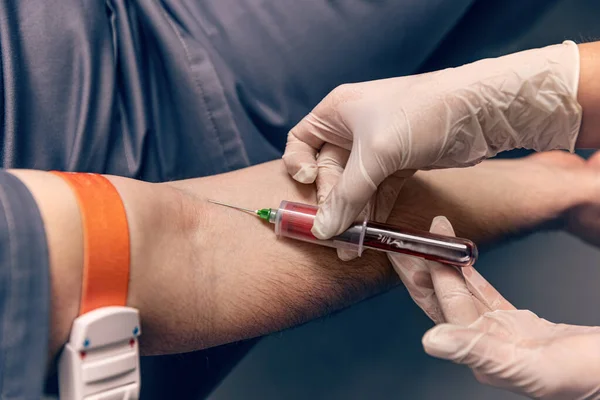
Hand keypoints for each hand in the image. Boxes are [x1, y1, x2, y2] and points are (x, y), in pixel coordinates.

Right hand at [283, 42, 581, 238]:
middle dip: (330, 202)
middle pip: (327, 171)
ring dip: (351, 213)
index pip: (301, 140)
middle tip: (335, 233)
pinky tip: (371, 231)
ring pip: (353, 186)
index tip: (309, 185)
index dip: (298, 164)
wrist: (479, 111)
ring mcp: (376, 147)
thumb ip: (347, 195)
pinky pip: (376, 191)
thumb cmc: (420, 115)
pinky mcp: (398, 163)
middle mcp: (352, 128)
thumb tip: (323, 231)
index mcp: (338, 112)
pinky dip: (372, 210)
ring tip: (351, 245)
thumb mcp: (376, 154)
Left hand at [393, 216, 599, 398]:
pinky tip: (458, 260)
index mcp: (482, 355)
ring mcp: (500, 333)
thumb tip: (431, 341)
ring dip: (443, 265)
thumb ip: (480, 352)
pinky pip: (485, 295)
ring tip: (426, 239)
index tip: (412, 244)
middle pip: (443, 298)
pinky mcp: (517, 325)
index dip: (428, 272)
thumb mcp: (531, 366)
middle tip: (401, 238)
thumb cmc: (587, 377)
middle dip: (421, 267)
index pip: (445, 305)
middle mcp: (484, 344)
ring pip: (461, 293)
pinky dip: (470, 275)